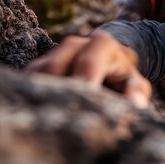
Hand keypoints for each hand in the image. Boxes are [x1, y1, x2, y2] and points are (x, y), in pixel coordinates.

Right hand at [27, 31, 151, 107]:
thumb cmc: (125, 78)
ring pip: (37, 73)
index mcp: (102, 45)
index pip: (89, 63)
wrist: (111, 64)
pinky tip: (35, 115)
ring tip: (44, 119)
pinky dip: (30, 96)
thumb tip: (135, 104)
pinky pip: (28, 80)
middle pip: (54, 66)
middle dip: (54, 92)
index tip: (81, 107)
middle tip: (56, 118)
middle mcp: (75, 44)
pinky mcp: (39, 66)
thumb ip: (136, 92)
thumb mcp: (137, 83)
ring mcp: (54, 53)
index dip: (84, 82)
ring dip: (39, 95)